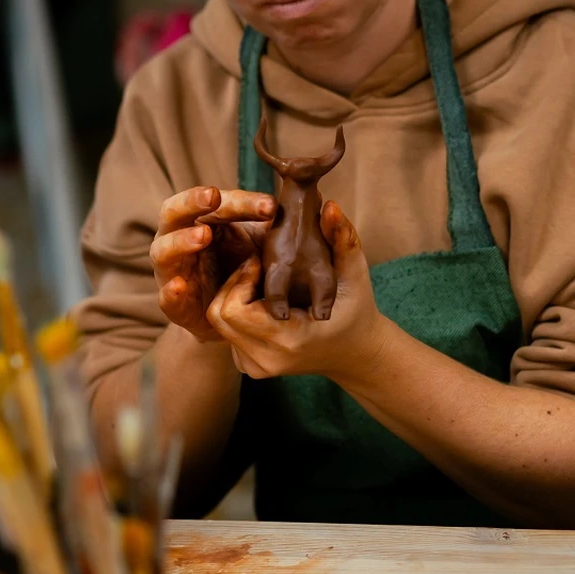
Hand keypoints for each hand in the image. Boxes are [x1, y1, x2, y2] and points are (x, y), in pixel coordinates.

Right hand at [151, 186, 275, 341]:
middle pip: (175, 212)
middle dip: (192, 203)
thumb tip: (324, 203)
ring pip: (165, 250)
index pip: (216, 201)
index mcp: (203, 220)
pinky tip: (180, 285)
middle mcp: (179, 239)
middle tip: (213, 197)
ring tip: (203, 236)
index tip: (270, 204)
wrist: (237, 322)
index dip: (241, 201)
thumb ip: (283, 228)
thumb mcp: (268, 246)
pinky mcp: (175, 305)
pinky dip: (172, 291)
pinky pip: (166, 297)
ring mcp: (173, 271)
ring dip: (182, 241)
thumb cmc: (247, 270)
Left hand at [206, 201, 389, 379]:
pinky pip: (226, 332)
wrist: (354, 351)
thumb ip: (342, 239)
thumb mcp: (353, 272)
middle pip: (220, 314)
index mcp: (289, 340)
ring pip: (219, 322)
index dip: (243, 278)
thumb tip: (331, 206)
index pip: (233, 309)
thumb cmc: (354, 308)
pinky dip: (238, 312)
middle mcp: (267, 360)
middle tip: (258, 268)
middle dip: (234, 284)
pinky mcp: (249, 366)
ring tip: (262, 283)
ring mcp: (256, 367)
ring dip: (234, 296)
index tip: (263, 262)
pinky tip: (262, 302)